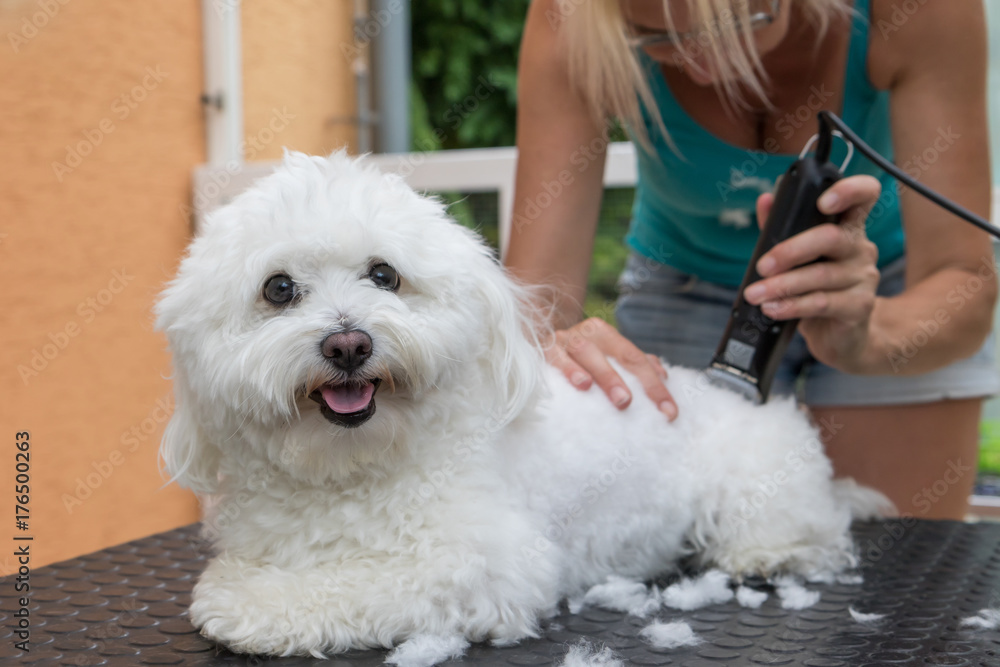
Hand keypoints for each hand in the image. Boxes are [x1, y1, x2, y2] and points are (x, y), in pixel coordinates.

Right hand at [546, 317, 677, 419]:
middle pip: (620, 353)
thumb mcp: (603, 356)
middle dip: (638, 381)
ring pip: (589, 351)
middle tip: (660, 409)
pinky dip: (571, 369)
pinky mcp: (542, 349)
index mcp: (606, 334)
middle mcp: (588, 333)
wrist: (530, 336)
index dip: (656, 385)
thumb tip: (664, 374)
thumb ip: (632, 362)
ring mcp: (565, 339)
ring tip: (622, 400)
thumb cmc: (574, 357)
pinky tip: (582, 385)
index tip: (670, 412)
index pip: (637, 359)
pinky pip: (557, 358)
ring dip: (607, 375)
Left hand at [743, 175, 882, 373]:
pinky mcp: (859, 306)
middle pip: (831, 238)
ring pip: (820, 275)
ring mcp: (864, 278)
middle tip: (762, 266)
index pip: (864, 196)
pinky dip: (791, 305)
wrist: (842, 336)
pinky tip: (772, 308)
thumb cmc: (817, 289)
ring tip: (755, 294)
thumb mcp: (799, 258)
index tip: (822, 201)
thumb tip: (764, 200)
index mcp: (848, 228)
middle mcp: (861, 248)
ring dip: (782, 285)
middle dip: (790, 251)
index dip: (849, 191)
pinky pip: (821, 303)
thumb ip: (781, 228)